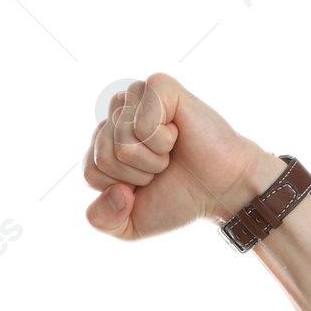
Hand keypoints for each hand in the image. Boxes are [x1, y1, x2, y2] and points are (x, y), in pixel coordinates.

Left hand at [83, 73, 282, 240]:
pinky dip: (161, 141)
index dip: (119, 190)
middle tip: (161, 167)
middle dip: (135, 175)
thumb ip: (101, 220)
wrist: (219, 189)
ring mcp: (137, 97)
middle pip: (102, 156)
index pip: (90, 172)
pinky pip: (140, 124)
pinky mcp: (158, 86)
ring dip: (150, 160)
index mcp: (105, 142)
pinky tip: (177, 135)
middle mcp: (117, 115)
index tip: (145, 184)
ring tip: (169, 153)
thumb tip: (114, 192)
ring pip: (120, 141)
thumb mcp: (129, 224)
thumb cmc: (177, 199)